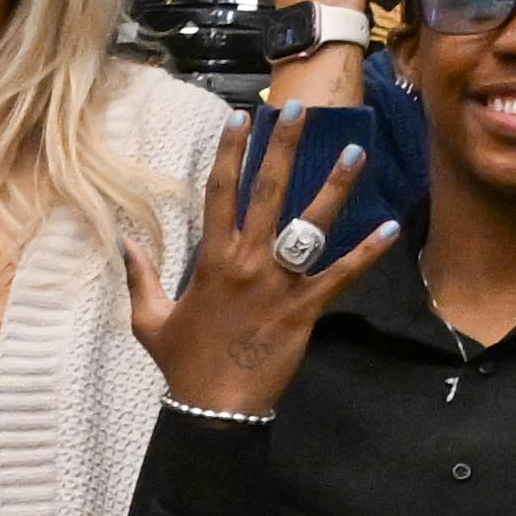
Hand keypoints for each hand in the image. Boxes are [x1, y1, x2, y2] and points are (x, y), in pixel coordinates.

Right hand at [136, 107, 372, 416]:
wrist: (216, 406)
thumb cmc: (183, 363)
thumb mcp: (150, 319)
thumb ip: (142, 275)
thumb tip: (126, 239)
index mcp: (212, 260)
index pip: (220, 192)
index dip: (229, 152)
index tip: (240, 119)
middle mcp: (248, 261)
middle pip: (268, 192)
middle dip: (282, 147)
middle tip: (297, 109)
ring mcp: (281, 283)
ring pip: (311, 225)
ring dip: (334, 186)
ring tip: (354, 152)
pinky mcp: (307, 308)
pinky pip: (342, 275)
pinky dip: (367, 252)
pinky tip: (390, 227)